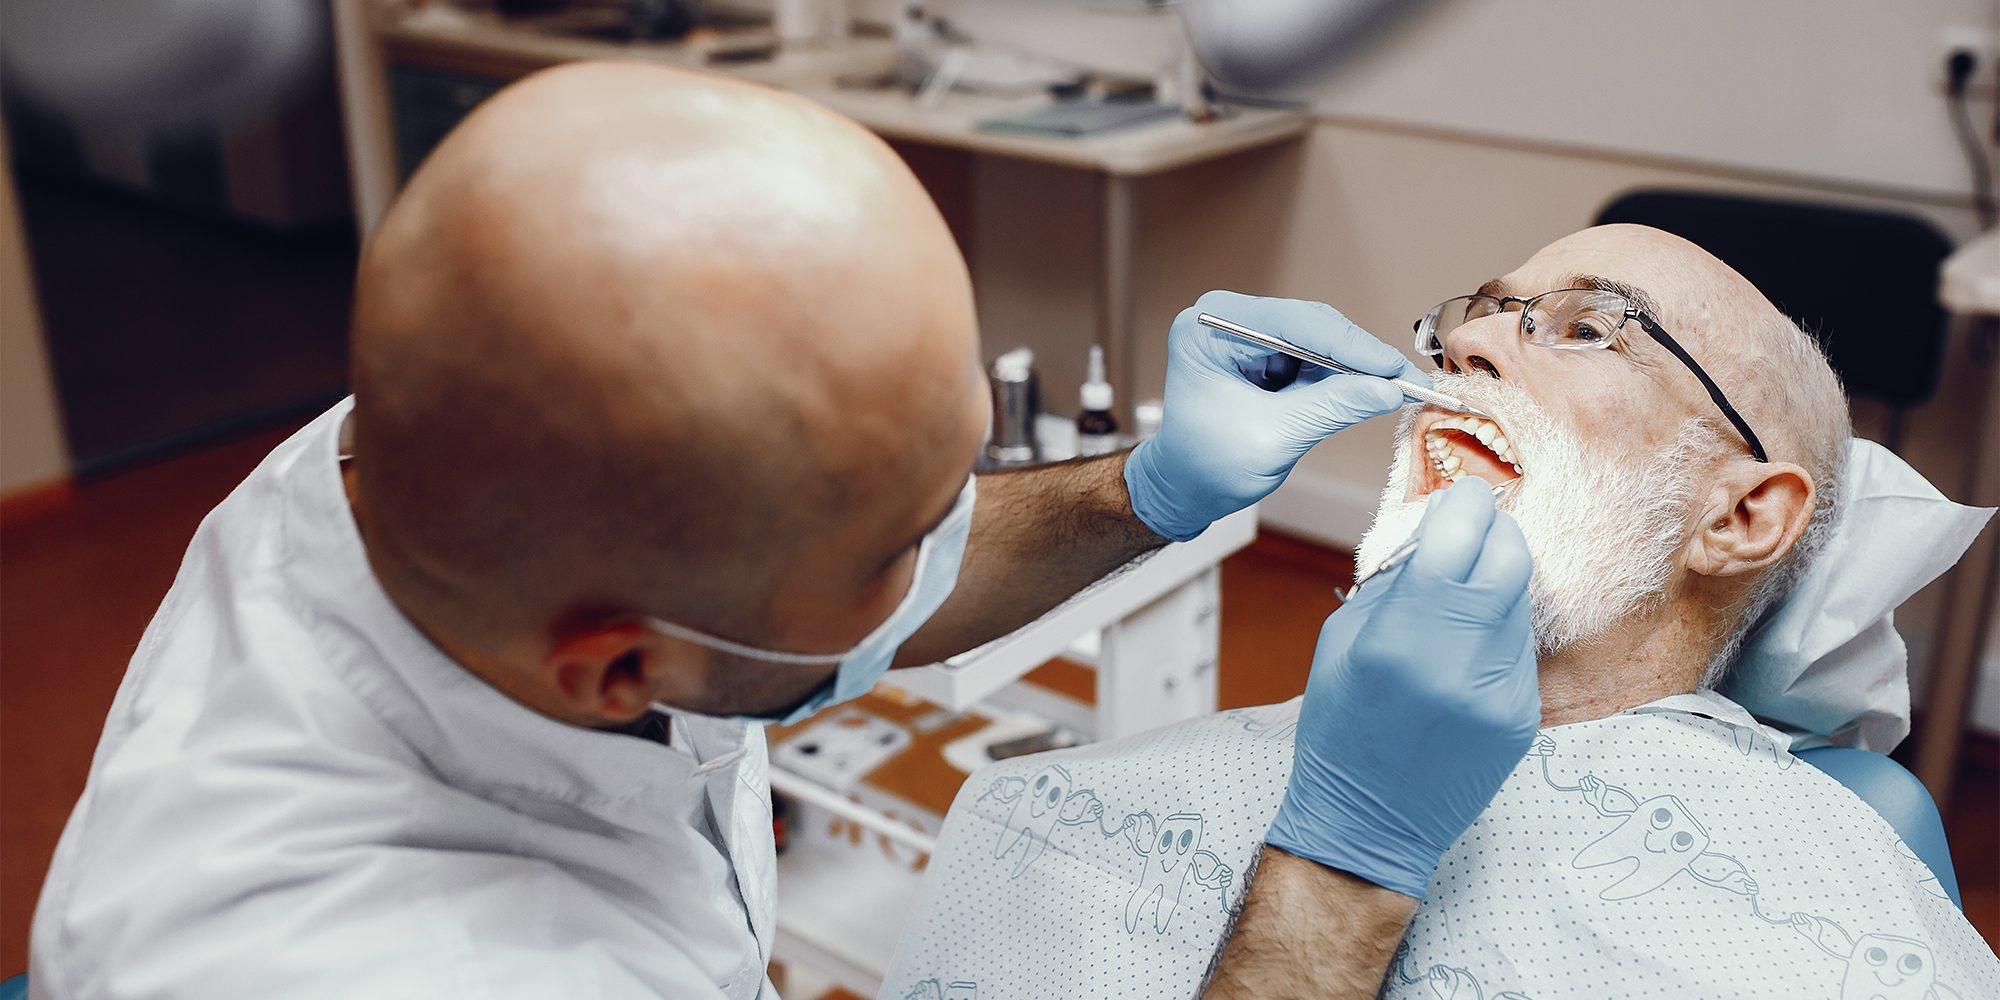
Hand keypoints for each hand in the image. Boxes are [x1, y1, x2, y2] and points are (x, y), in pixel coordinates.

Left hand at [1124, 290, 1426, 540]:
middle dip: (1358, 357)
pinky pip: (1316, 359)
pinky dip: (1343, 378)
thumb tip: (1388, 390)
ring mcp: (1248, 334)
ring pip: (1321, 341)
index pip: (1292, 323)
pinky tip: (1367, 394)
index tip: (1392, 368)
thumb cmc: (1206, 466)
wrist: (1183, 487)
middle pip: (1311, 325)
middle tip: (1406, 383)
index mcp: (1210, 327)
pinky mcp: (1266, 354)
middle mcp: (1228, 319)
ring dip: (1355, 368)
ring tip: (1394, 391)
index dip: (1349, 346)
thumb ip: (1330, 408)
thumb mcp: (1272, 439)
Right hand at [1265, 478, 1539, 897]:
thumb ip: (1394, 580)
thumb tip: (1438, 530)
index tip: (1463, 496)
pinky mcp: (1522, 716)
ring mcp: (1500, 692)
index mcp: (1402, 636)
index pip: (1462, 535)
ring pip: (1520, 600)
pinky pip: (1520, 647)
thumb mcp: (1342, 640)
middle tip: (1474, 529)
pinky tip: (1466, 646)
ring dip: (1496, 581)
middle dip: (1495, 531)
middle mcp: (1459, 661)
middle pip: (1511, 558)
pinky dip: (1498, 629)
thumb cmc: (1340, 728)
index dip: (1467, 503)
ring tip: (1460, 594)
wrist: (1370, 821)